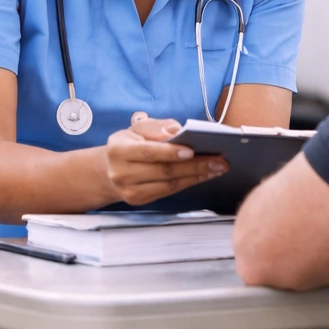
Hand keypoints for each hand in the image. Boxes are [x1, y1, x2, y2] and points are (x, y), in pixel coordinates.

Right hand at [102, 112, 227, 206]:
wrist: (110, 169)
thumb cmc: (129, 143)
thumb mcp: (138, 128)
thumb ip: (158, 127)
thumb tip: (177, 131)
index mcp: (118, 150)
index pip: (148, 152)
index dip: (171, 152)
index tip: (192, 151)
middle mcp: (121, 173)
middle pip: (163, 171)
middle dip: (194, 166)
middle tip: (218, 160)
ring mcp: (130, 190)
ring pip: (169, 184)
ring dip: (197, 176)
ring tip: (217, 168)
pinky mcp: (139, 201)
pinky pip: (169, 192)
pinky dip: (189, 183)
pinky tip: (203, 176)